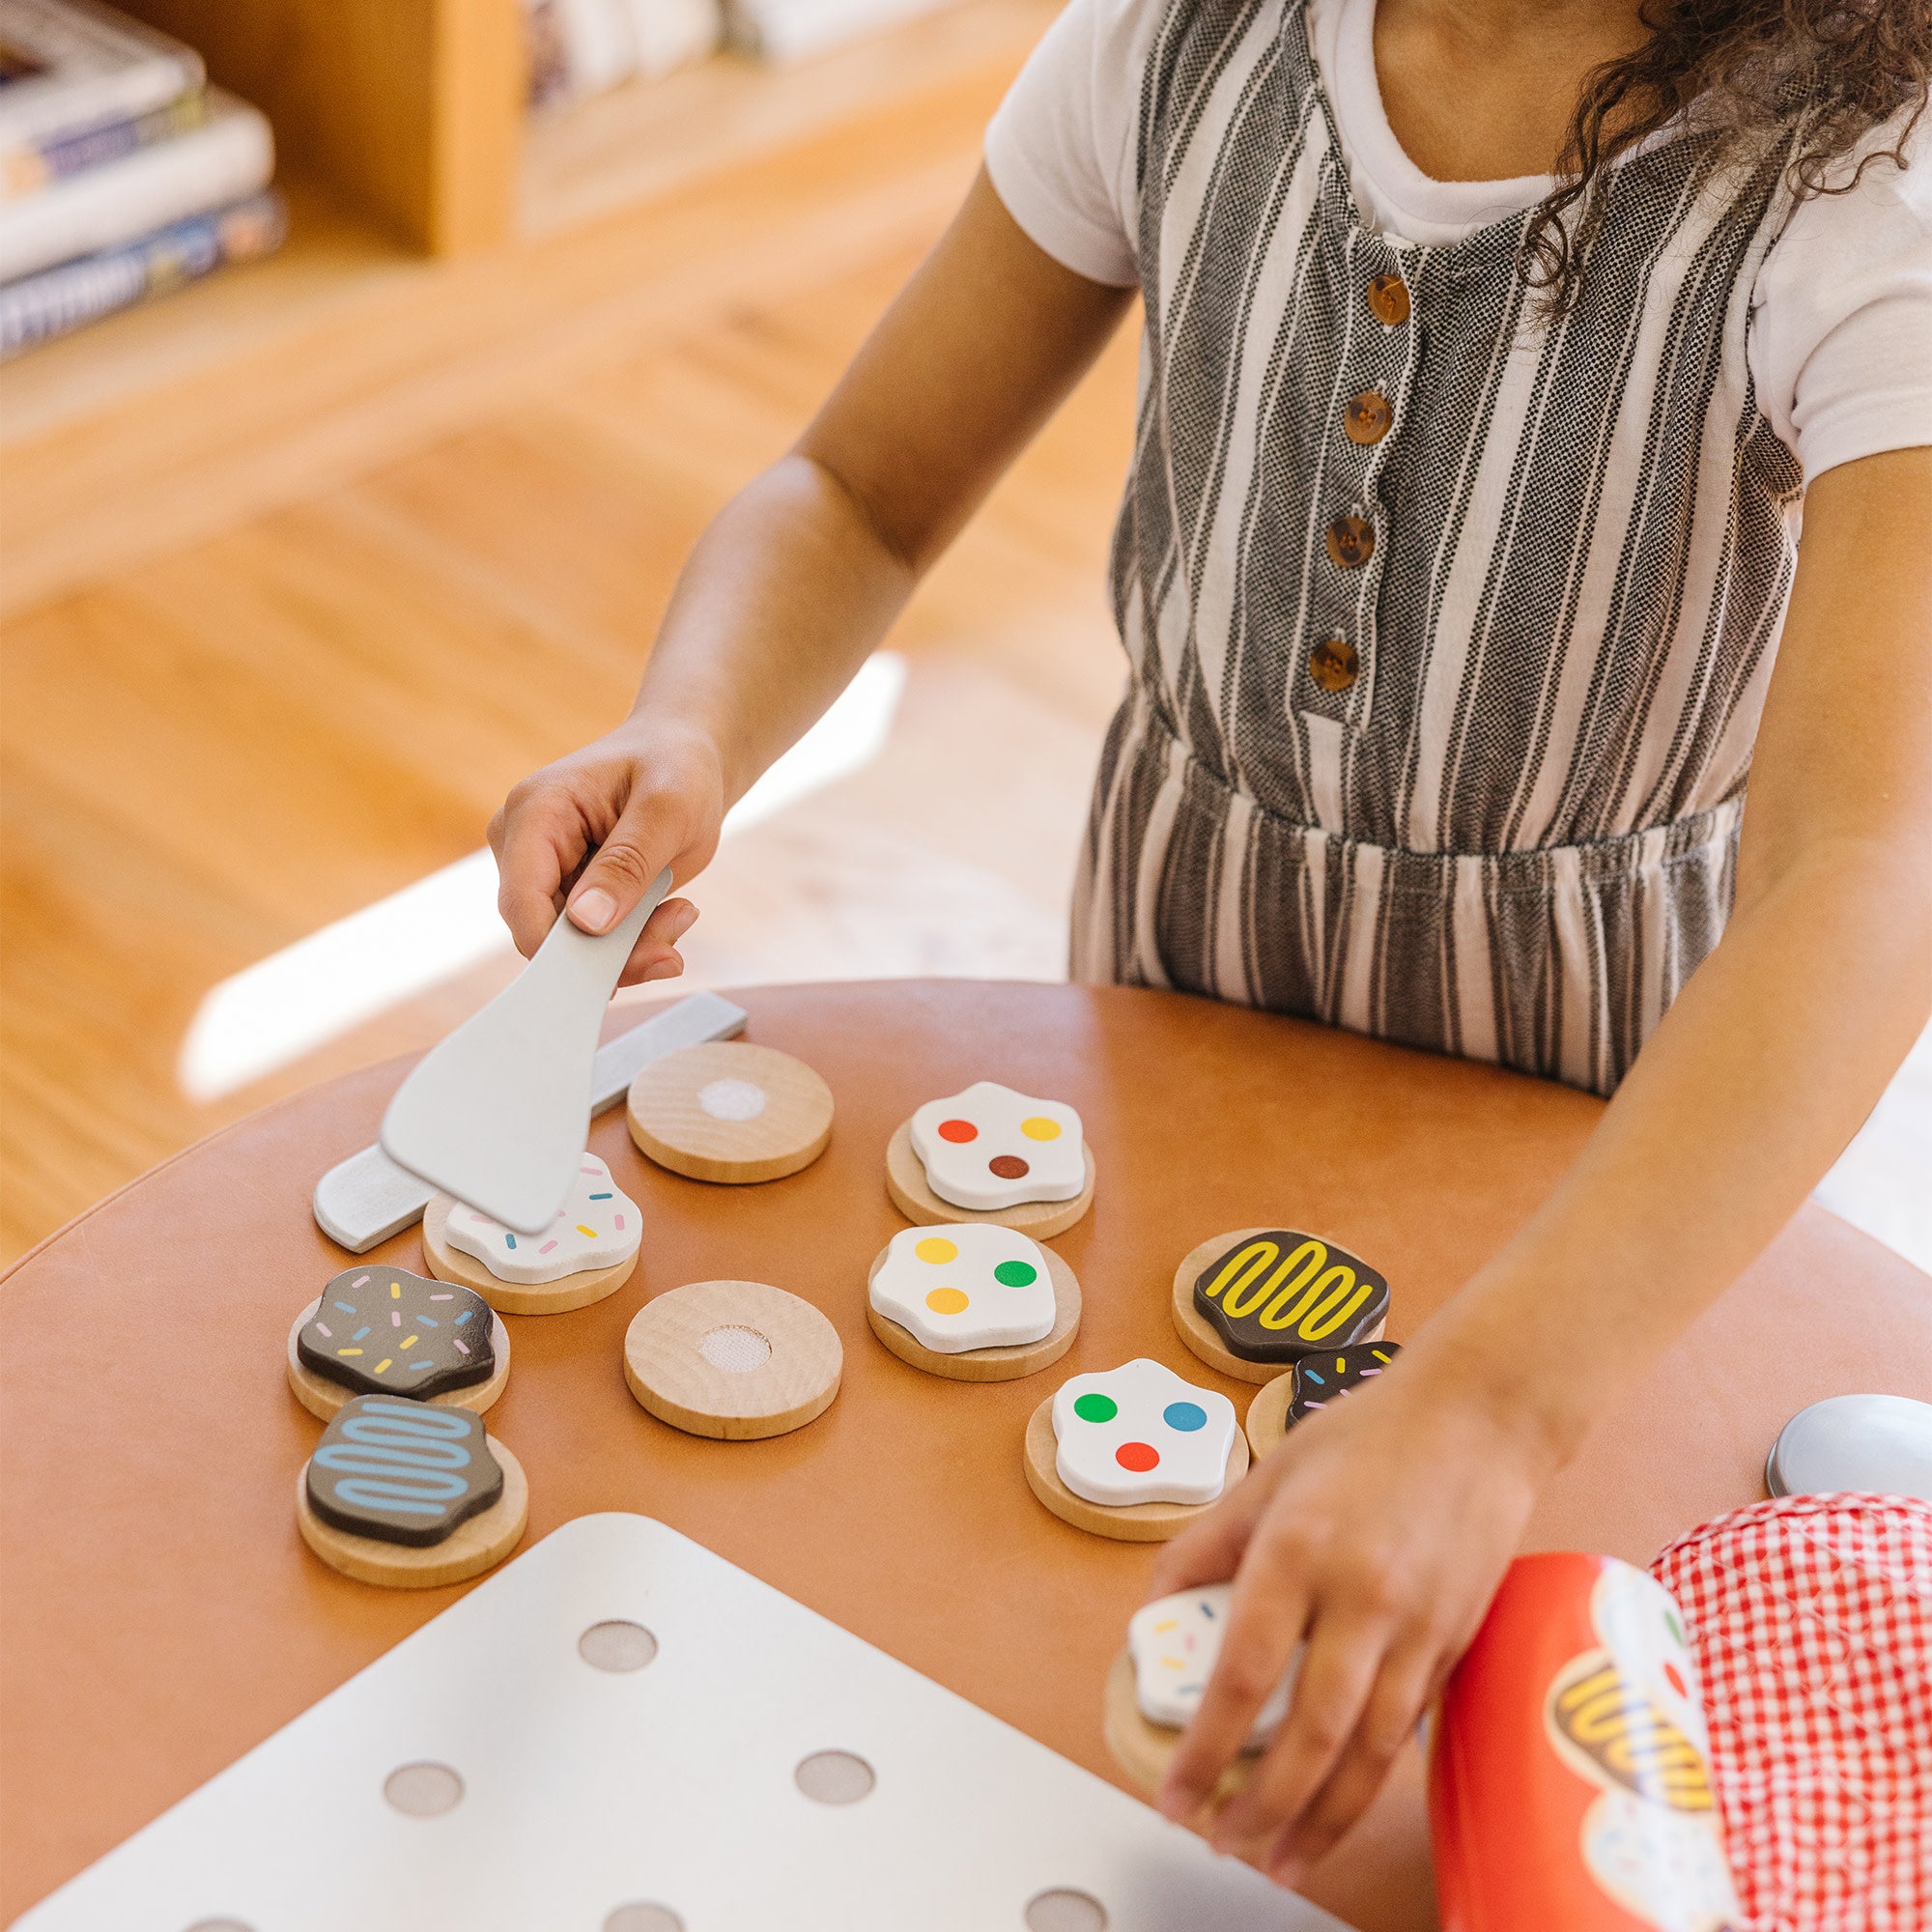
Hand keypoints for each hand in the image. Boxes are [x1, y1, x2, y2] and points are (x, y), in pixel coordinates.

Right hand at [487, 714, 723, 985]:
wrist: (685, 759)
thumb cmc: (676, 767)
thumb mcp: (667, 808)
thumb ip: (628, 864)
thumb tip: (586, 924)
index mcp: (535, 811)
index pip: (521, 900)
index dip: (555, 951)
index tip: (612, 977)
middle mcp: (524, 845)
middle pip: (545, 933)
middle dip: (611, 952)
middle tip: (671, 949)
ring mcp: (544, 872)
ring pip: (573, 946)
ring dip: (632, 948)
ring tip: (680, 915)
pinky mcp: (569, 894)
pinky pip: (594, 941)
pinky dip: (636, 942)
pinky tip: (671, 913)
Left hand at [1148, 1361, 1547, 1883]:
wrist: (1478, 1419)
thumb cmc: (1367, 1436)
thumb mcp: (1265, 1475)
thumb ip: (1208, 1546)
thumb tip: (1159, 1610)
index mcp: (1298, 1549)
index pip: (1243, 1672)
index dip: (1205, 1746)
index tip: (1175, 1793)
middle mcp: (1361, 1596)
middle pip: (1311, 1732)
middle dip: (1264, 1806)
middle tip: (1224, 1842)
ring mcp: (1417, 1626)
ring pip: (1369, 1750)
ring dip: (1323, 1818)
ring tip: (1280, 1857)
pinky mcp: (1455, 1643)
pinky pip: (1408, 1730)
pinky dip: (1372, 1781)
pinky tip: (1339, 1807)